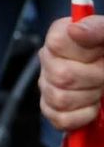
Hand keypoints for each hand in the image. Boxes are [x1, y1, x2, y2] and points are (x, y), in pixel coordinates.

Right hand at [38, 14, 103, 131]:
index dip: (84, 54)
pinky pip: (60, 118)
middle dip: (93, 79)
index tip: (100, 53)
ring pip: (59, 99)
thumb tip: (75, 30)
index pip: (56, 44)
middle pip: (61, 76)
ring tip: (99, 89)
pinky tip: (92, 105)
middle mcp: (48, 58)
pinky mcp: (51, 108)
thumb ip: (96, 28)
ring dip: (89, 97)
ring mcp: (47, 84)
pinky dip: (82, 116)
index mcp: (61, 36)